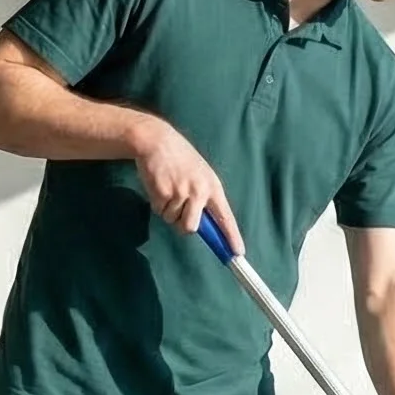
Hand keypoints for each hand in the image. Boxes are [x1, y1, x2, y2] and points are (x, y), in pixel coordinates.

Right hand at [130, 114, 243, 255]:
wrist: (158, 141)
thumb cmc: (181, 160)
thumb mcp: (201, 176)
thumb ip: (205, 199)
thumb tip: (206, 226)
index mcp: (213, 188)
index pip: (226, 217)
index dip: (232, 237)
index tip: (238, 253)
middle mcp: (199, 192)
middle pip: (191, 227)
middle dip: (183, 224)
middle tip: (179, 210)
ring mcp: (180, 193)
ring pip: (172, 220)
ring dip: (168, 211)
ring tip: (169, 189)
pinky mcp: (162, 193)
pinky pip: (159, 211)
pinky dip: (157, 203)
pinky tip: (159, 186)